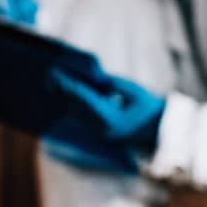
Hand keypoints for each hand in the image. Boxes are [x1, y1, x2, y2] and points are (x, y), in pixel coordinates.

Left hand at [49, 66, 164, 156]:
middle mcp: (101, 127)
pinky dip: (73, 103)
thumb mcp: (137, 92)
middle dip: (62, 90)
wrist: (157, 132)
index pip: (84, 98)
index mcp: (110, 118)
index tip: (57, 74)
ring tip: (53, 81)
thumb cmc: (149, 110)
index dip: (69, 85)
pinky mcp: (99, 130)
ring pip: (75, 112)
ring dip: (65, 97)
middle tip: (49, 76)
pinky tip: (67, 92)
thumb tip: (100, 80)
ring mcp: (99, 131)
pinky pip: (81, 115)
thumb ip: (116, 85)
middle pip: (75, 106)